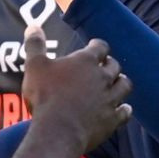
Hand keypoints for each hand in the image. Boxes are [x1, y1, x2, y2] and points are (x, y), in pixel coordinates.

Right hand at [20, 26, 129, 152]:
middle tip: (104, 66)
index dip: (97, 46)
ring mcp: (110, 98)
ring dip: (121, 83)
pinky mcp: (112, 119)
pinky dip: (125, 109)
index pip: (100, 46)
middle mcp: (102, 77)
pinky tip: (123, 109)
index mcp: (85, 61)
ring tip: (116, 83)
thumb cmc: (45, 96)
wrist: (57, 131)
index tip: (93, 46)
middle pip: (114, 65)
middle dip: (110, 64)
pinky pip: (125, 112)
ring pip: (124, 85)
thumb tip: (33, 26)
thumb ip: (35, 45)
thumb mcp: (34, 66)